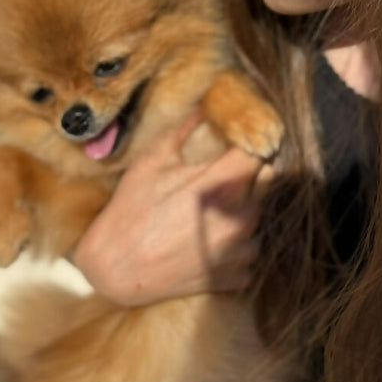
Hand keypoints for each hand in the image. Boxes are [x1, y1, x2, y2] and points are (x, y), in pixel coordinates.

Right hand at [72, 112, 273, 306]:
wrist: (116, 270)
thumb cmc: (131, 211)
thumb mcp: (153, 161)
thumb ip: (183, 129)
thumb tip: (202, 105)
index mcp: (221, 185)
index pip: (259, 151)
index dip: (248, 142)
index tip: (236, 141)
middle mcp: (239, 218)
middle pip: (266, 179)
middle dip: (248, 171)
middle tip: (222, 174)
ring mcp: (241, 250)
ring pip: (260, 214)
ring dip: (244, 207)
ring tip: (213, 209)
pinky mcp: (237, 276)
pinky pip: (251, 249)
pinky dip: (238, 243)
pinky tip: (212, 238)